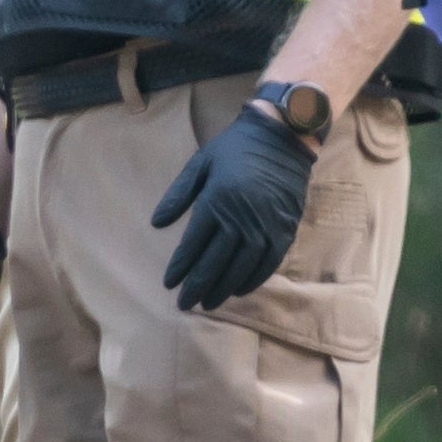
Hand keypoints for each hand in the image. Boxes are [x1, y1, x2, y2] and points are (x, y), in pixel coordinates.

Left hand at [151, 105, 312, 311]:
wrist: (282, 137)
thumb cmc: (235, 149)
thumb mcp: (200, 163)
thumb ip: (178, 194)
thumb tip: (157, 223)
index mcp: (217, 200)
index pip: (194, 243)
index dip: (180, 266)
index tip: (169, 283)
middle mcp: (242, 218)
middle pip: (216, 262)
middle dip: (198, 286)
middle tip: (185, 304)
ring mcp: (266, 226)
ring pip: (241, 268)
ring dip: (223, 288)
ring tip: (208, 303)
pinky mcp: (285, 229)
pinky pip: (268, 263)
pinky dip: (253, 280)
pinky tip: (238, 290)